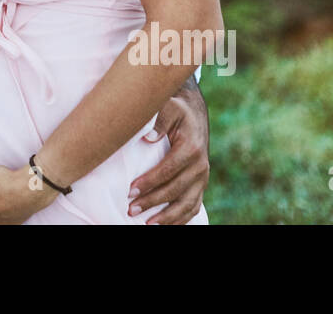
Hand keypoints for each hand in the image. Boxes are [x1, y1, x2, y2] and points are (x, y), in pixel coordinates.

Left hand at [128, 77, 208, 223]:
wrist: (194, 113)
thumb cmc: (176, 110)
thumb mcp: (168, 107)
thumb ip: (159, 120)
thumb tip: (147, 138)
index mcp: (191, 147)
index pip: (168, 170)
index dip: (150, 182)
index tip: (130, 190)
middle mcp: (200, 165)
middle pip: (175, 190)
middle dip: (152, 201)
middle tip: (130, 209)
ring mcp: (202, 177)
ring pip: (187, 203)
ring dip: (167, 217)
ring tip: (147, 223)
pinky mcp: (201, 184)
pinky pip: (194, 206)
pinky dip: (181, 219)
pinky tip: (165, 225)